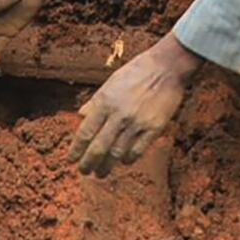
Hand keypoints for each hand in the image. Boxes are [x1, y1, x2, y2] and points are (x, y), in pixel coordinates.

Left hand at [71, 35, 200, 175]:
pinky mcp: (153, 129)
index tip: (72, 159)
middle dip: (88, 164)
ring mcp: (136, 123)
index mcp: (105, 102)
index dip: (77, 150)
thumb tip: (81, 115)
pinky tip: (123, 161)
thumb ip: (95, 101)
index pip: (85, 133)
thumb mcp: (110, 82)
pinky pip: (137, 151)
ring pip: (116, 154)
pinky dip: (127, 159)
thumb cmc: (137, 71)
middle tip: (84, 171)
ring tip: (101, 173)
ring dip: (106, 167)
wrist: (167, 67)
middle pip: (98, 148)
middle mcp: (118, 115)